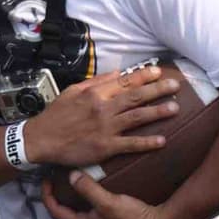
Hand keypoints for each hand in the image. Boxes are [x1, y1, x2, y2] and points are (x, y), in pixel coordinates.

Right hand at [24, 64, 180, 168]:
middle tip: (176, 85)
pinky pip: (130, 144)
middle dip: (158, 90)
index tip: (159, 72)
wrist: (41, 140)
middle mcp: (103, 108)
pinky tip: (162, 141)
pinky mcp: (105, 147)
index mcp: (95, 93)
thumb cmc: (56, 115)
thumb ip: (96, 82)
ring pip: (137, 117)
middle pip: (136, 96)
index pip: (125, 82)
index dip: (144, 76)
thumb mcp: (73, 91)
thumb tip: (118, 73)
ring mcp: (105, 127)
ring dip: (158, 112)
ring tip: (175, 108)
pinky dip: (147, 142)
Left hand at [41, 173, 175, 218]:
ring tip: (77, 177)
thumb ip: (88, 189)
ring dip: (77, 195)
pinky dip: (92, 195)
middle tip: (59, 176)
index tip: (46, 179)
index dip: (47, 195)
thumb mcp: (107, 203)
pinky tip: (99, 184)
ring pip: (82, 209)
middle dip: (61, 194)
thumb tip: (71, 175)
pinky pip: (96, 207)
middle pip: (67, 211)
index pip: (56, 212)